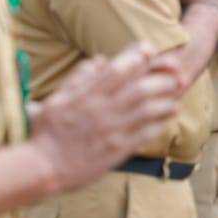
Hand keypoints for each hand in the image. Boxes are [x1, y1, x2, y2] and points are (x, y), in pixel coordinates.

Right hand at [28, 43, 183, 191]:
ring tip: (175, 101)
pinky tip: (164, 122)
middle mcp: (102, 110)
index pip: (117, 69)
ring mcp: (111, 130)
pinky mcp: (117, 150)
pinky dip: (157, 125)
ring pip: (147, 110)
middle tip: (175, 77)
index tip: (149, 49)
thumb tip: (101, 60)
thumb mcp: (57, 99)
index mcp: (87, 96)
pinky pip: (144, 134)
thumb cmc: (47, 133)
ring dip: (165, 103)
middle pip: (140, 88)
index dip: (136, 56)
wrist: (42, 167)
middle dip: (162, 80)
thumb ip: (79, 78)